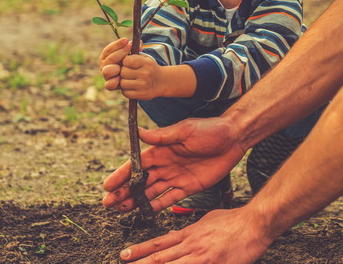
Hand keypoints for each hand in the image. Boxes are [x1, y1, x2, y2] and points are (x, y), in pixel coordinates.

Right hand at [98, 38, 129, 90]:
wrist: (132, 77)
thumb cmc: (130, 63)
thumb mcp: (132, 54)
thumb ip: (134, 48)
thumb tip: (139, 43)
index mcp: (106, 57)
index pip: (108, 49)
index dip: (117, 44)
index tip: (126, 40)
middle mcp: (104, 66)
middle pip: (109, 59)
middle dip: (120, 52)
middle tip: (129, 48)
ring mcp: (106, 76)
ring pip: (107, 71)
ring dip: (115, 67)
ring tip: (124, 65)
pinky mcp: (110, 85)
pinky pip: (108, 85)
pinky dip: (114, 82)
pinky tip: (120, 78)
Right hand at [102, 117, 247, 211]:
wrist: (234, 138)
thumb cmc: (210, 130)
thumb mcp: (185, 130)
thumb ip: (162, 136)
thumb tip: (139, 132)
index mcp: (161, 149)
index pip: (136, 164)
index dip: (121, 175)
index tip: (108, 185)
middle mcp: (166, 164)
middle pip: (140, 181)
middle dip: (124, 191)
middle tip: (108, 203)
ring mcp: (176, 176)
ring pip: (151, 191)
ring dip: (136, 200)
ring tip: (121, 209)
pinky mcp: (189, 187)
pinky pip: (170, 198)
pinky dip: (157, 205)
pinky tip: (144, 212)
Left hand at [118, 207, 273, 262]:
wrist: (255, 223)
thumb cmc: (234, 221)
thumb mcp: (207, 219)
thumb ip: (190, 227)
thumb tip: (177, 229)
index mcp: (189, 234)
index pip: (159, 243)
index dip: (140, 250)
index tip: (124, 254)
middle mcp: (192, 247)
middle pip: (160, 258)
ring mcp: (202, 258)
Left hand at [119, 51, 166, 99]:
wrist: (162, 81)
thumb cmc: (148, 68)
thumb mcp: (145, 58)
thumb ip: (133, 53)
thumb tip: (121, 51)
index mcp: (146, 63)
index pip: (127, 60)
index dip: (124, 62)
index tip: (128, 63)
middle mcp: (145, 74)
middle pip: (123, 72)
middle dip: (123, 72)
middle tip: (128, 73)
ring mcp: (143, 85)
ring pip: (122, 83)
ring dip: (123, 82)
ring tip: (129, 80)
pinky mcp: (142, 95)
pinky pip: (125, 93)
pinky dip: (126, 90)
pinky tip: (131, 87)